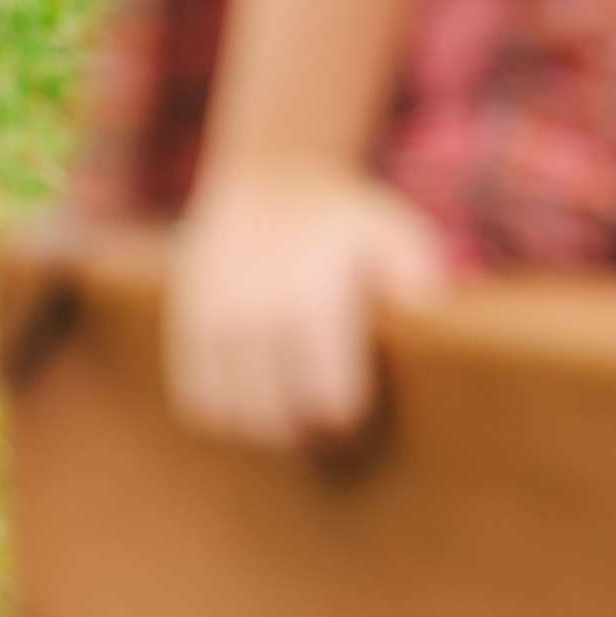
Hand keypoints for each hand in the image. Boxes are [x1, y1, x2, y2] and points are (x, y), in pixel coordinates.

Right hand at [167, 160, 448, 448]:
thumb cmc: (344, 218)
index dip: (348, 422)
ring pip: (233, 419)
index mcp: (313, 296)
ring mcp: (214, 319)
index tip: (361, 419)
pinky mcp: (184, 324)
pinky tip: (252, 404)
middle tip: (327, 433)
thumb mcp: (391, 227)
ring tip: (291, 421)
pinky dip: (222, 417)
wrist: (272, 180)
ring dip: (264, 433)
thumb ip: (416, 268)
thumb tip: (431, 308)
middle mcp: (257, 311)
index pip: (328, 399)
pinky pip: (194, 400)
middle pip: (277, 419)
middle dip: (307, 436)